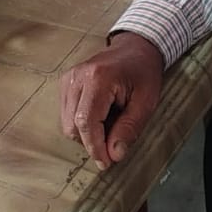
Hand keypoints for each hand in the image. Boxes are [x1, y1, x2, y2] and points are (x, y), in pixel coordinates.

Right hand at [58, 32, 162, 166]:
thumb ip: (129, 129)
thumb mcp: (146, 102)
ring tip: (111, 122)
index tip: (106, 163)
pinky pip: (67, 113)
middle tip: (114, 143)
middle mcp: (77, 77)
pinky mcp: (66, 82)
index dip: (95, 147)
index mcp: (98, 78)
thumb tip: (114, 155)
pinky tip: (101, 115)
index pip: (86, 122)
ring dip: (86, 133)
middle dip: (91, 142)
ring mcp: (69, 78)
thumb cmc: (144, 72)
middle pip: (72, 125)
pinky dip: (82, 122)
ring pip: (67, 122)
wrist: (135, 47)